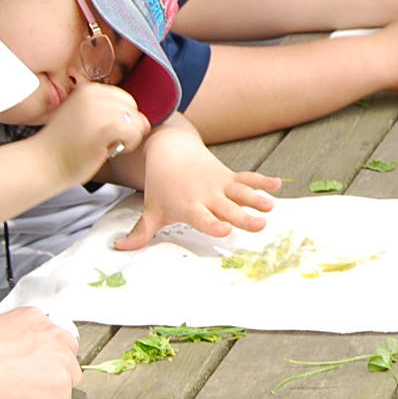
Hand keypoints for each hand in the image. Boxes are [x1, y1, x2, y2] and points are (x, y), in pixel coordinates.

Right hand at [0, 306, 80, 398]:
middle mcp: (48, 332)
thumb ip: (13, 342)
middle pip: (68, 360)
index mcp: (30, 317)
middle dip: (51, 376)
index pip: (55, 339)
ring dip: (48, 395)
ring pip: (67, 383)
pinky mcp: (56, 385)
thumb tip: (20, 362)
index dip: (42, 361)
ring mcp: (56, 358)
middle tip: (27, 390)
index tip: (31, 372)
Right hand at [34, 82, 150, 182]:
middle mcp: (95, 94)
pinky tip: (108, 150)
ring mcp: (101, 109)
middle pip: (133, 108)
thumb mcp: (80, 115)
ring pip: (138, 121)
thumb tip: (133, 115)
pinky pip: (135, 132)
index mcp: (88, 89)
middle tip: (104, 140)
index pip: (124, 99)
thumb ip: (102, 109)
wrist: (41, 163)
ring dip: (128, 138)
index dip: (120, 118)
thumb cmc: (59, 147)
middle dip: (126, 126)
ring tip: (105, 146)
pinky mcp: (107, 126)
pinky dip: (128, 145)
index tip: (103, 131)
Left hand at [114, 118, 278, 249]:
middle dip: (244, 217)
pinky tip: (277, 184)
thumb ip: (140, 232)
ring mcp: (219, 184)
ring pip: (241, 193)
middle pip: (228, 209)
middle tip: (259, 224)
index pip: (203, 218)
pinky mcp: (228, 176)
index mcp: (189, 207)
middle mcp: (207, 196)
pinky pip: (247, 178)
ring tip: (271, 206)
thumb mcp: (151, 209)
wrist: (169, 149)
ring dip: (257, 198)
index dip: (213, 224)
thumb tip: (119, 249)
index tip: (224, 230)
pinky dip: (262, 180)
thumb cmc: (161, 184)